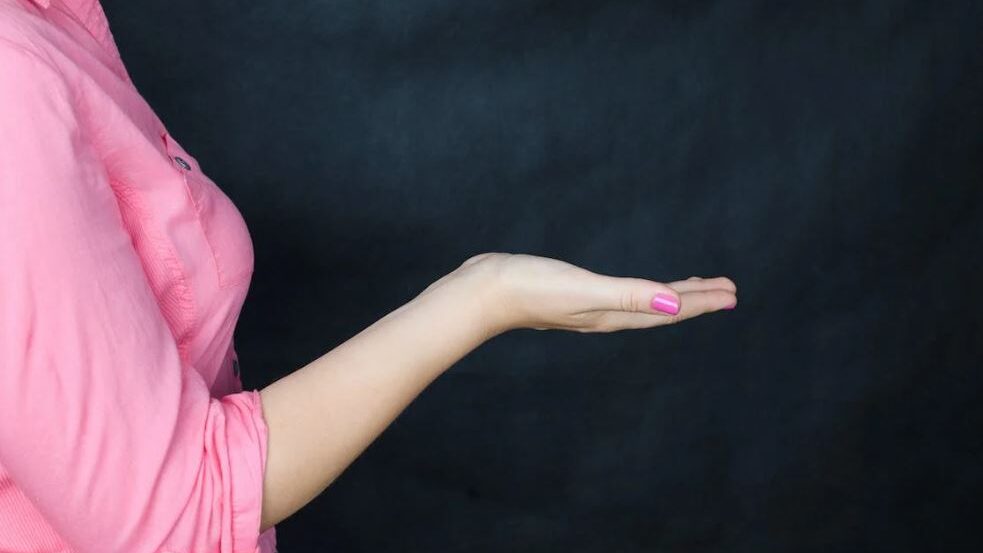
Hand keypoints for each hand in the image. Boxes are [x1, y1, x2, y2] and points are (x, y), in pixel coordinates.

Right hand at [449, 252, 736, 334]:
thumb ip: (630, 296)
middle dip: (694, 299)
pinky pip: (620, 294)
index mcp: (613, 315)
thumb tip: (674, 305)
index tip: (732, 293)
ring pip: (642, 302)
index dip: (702, 301)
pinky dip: (639, 289)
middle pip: (661, 308)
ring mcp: (588, 307)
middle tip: (727, 289)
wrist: (482, 292)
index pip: (669, 310)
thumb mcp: (586, 290)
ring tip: (690, 287)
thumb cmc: (531, 288)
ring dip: (669, 295)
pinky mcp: (573, 294)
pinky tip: (632, 286)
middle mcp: (606, 315)